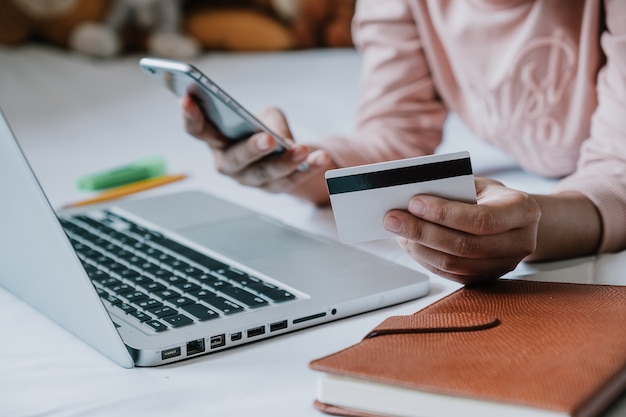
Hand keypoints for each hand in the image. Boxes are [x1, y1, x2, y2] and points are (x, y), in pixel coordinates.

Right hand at [181, 95, 333, 203]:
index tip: (187, 98)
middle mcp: (228, 164)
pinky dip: (308, 169)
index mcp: (216, 140)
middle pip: (236, 159)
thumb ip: (268, 120)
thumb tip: (281, 138)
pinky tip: (321, 158)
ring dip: (285, 162)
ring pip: (266, 174)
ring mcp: (249, 180)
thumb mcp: (265, 116)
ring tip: (301, 149)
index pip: (197, 129)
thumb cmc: (263, 128)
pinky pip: (291, 181)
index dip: (190, 116)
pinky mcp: (273, 189)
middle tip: (266, 139)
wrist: (281, 152)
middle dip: (252, 149)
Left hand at [382, 177, 540, 283]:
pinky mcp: (486, 278)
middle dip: (423, 231)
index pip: (482, 219)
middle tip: (392, 218)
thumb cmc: (490, 196)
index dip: (445, 213)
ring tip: (396, 230)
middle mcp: (521, 242)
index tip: (413, 203)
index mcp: (523, 210)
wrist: (514, 219)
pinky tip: (408, 243)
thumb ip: (452, 189)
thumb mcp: (478, 184)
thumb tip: (408, 198)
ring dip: (419, 247)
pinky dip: (424, 258)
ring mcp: (504, 265)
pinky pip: (450, 274)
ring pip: (454, 264)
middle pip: (465, 246)